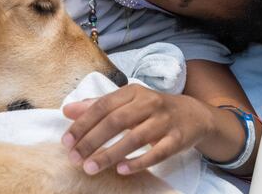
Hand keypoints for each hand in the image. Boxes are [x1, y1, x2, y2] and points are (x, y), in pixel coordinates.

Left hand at [61, 84, 213, 175]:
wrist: (194, 114)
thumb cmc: (152, 109)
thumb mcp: (126, 102)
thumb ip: (97, 106)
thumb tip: (67, 110)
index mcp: (132, 92)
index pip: (102, 106)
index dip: (83, 124)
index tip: (67, 141)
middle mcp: (149, 103)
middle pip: (116, 121)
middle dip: (92, 141)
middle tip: (75, 158)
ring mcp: (164, 121)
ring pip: (135, 138)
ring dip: (110, 154)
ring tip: (91, 168)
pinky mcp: (177, 139)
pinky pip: (157, 152)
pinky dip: (138, 162)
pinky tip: (121, 170)